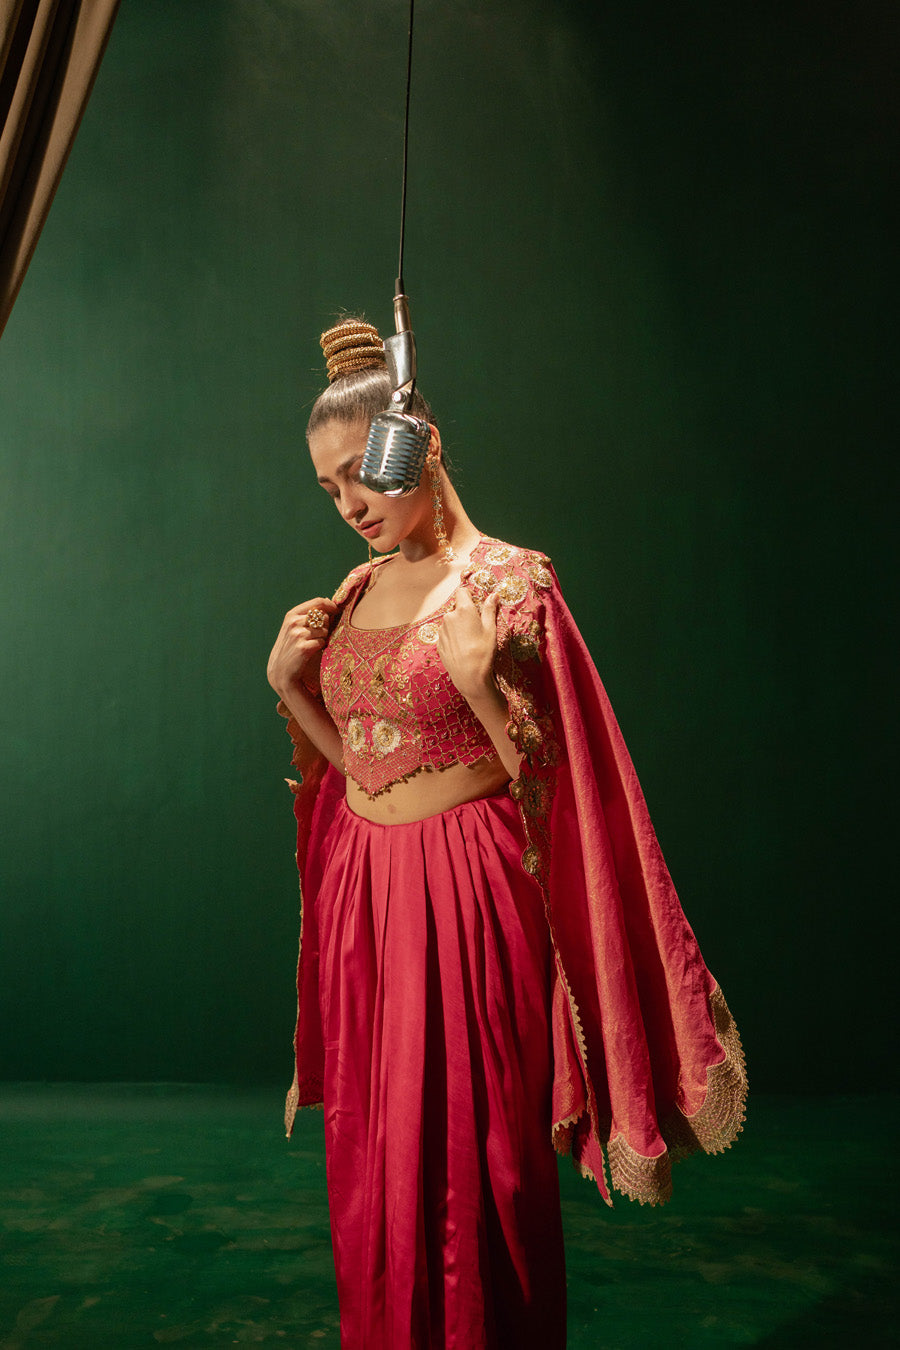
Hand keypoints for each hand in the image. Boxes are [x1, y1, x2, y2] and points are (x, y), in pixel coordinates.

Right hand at [266, 597, 337, 696]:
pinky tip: (311, 651)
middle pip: (324, 617)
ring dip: (322, 638)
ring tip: (312, 644)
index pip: (317, 602)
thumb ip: (309, 616)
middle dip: (325, 626)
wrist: (280, 670)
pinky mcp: (304, 648)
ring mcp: (298, 635)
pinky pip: (322, 642)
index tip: (336, 609)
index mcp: (292, 615)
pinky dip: (320, 647)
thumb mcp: (294, 627)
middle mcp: (293, 623)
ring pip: (324, 631)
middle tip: (316, 636)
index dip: (330, 605)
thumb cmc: (291, 647)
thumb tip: (329, 603)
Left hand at [436, 587, 500, 704]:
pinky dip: (453, 638)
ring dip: (459, 626)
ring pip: (451, 622)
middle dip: (466, 613)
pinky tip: (462, 649)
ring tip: (470, 641)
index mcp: (463, 610)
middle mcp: (449, 617)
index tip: (476, 603)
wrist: (469, 677)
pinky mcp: (439, 643)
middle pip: (457, 608)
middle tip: (477, 627)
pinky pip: (447, 634)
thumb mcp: (491, 629)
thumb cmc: (483, 651)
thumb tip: (493, 595)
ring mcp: (442, 631)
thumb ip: (490, 609)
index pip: (462, 592)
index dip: (469, 595)